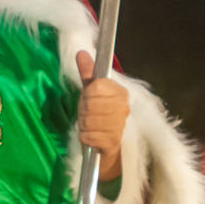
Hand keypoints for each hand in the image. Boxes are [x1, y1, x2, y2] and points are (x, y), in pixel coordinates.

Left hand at [75, 51, 127, 179]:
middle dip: (84, 111)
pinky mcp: (113, 141)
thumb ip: (88, 73)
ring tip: (91, 127)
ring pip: (89, 120)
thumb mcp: (91, 94)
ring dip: (84, 125)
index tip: (91, 100)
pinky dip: (86, 137)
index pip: (96, 86)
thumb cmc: (99, 119)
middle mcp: (123, 107)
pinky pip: (89, 135)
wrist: (107, 150)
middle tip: (89, 116)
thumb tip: (81, 52)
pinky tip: (93, 138)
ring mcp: (119, 125)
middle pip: (90, 103)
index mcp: (120, 93)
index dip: (88, 94)